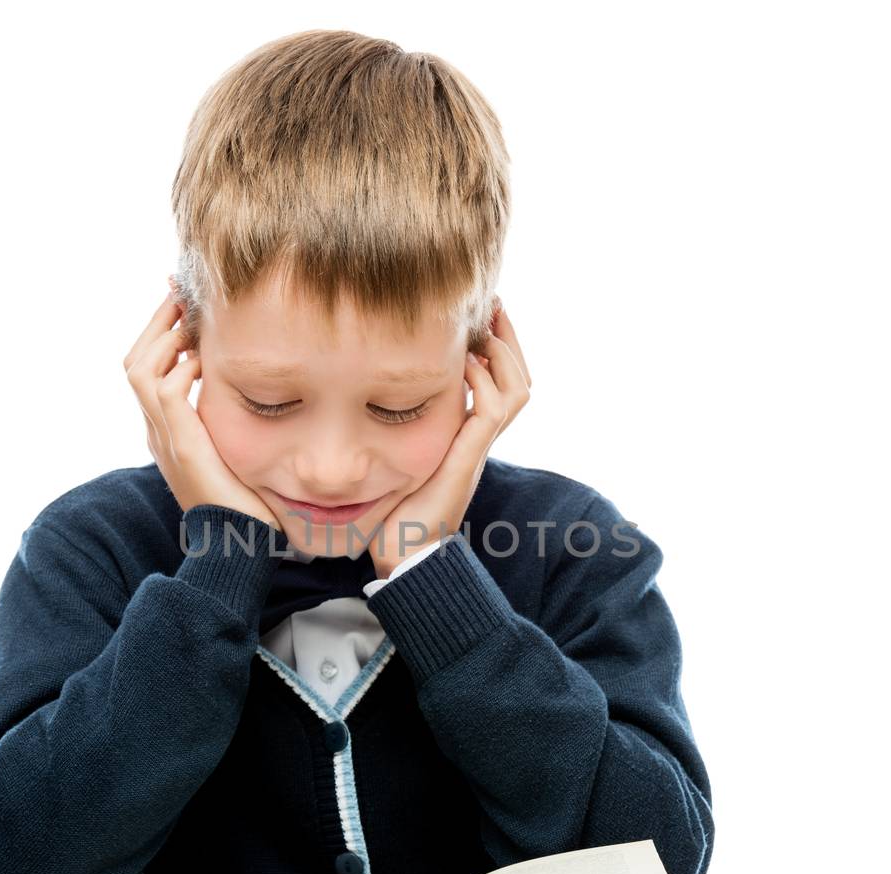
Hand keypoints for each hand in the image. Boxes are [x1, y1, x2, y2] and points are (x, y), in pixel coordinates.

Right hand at [124, 288, 282, 531]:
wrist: (241, 543)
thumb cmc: (247, 500)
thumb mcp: (234, 447)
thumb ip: (230, 419)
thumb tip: (250, 385)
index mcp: (166, 430)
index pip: (146, 368)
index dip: (159, 332)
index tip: (182, 304)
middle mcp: (158, 431)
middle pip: (134, 360)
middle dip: (157, 323)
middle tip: (181, 295)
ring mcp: (165, 439)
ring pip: (140, 369)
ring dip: (165, 337)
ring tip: (190, 319)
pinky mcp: (183, 447)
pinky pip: (164, 393)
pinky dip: (178, 368)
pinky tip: (202, 359)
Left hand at [368, 299, 532, 577]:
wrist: (403, 553)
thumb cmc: (394, 511)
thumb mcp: (399, 454)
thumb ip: (398, 426)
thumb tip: (371, 393)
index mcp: (468, 435)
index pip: (501, 381)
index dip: (498, 347)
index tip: (481, 314)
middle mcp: (480, 438)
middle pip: (519, 378)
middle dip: (508, 337)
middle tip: (492, 303)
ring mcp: (477, 447)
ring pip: (517, 389)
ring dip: (503, 352)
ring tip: (482, 327)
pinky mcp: (468, 457)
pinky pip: (493, 411)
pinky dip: (484, 381)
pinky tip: (464, 362)